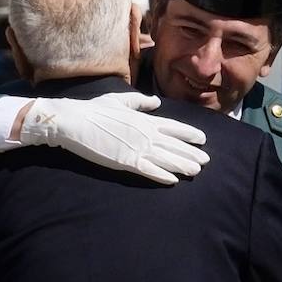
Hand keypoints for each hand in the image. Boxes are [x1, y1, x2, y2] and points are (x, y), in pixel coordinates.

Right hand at [17, 92, 208, 184]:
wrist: (75, 121)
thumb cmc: (95, 110)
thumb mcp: (120, 101)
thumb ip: (140, 102)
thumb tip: (156, 101)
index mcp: (145, 120)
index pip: (173, 127)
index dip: (189, 134)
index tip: (203, 139)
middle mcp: (145, 134)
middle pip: (174, 145)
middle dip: (191, 153)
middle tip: (206, 160)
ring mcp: (137, 148)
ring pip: (166, 158)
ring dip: (182, 165)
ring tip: (196, 171)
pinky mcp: (126, 161)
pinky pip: (148, 170)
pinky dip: (162, 175)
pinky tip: (173, 180)